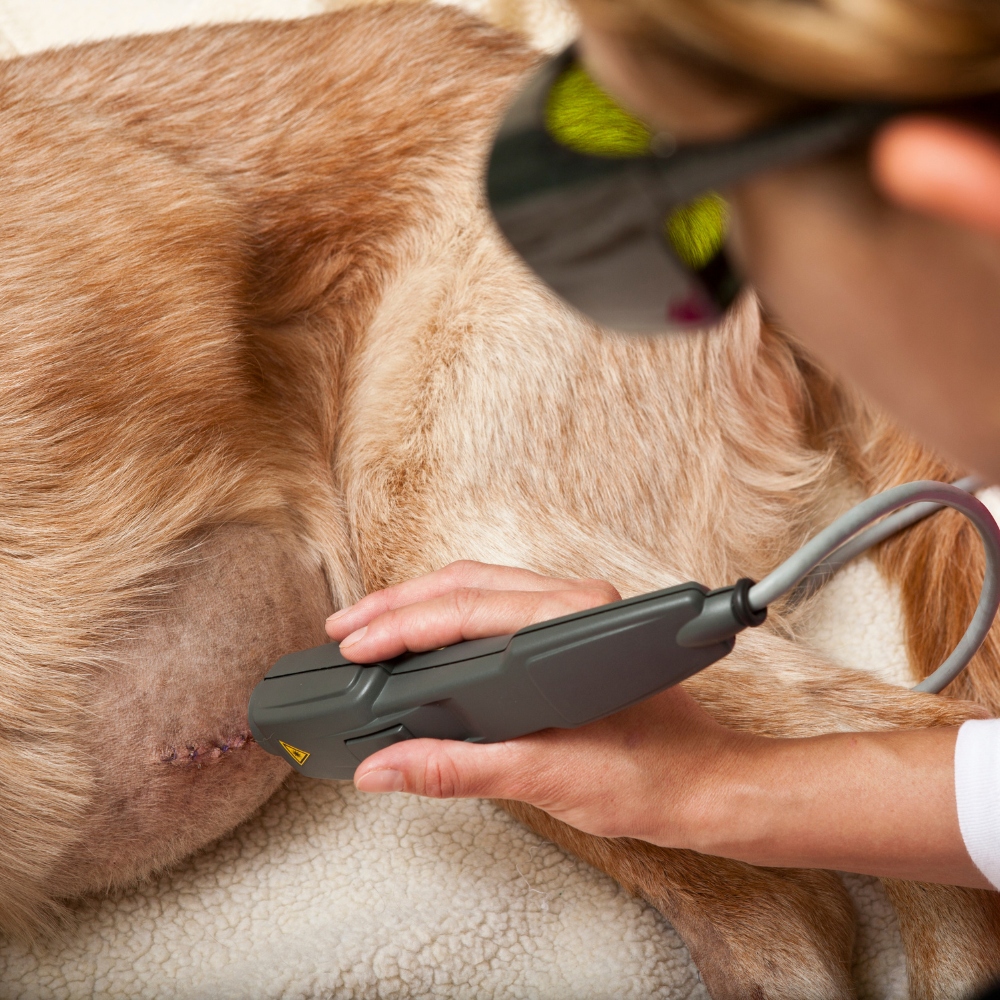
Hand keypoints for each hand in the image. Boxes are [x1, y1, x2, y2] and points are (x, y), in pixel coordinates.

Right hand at [325, 561, 744, 846]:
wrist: (707, 786)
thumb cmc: (652, 776)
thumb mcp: (545, 778)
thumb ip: (458, 769)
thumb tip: (385, 768)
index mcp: (574, 624)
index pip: (467, 611)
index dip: (401, 627)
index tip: (355, 647)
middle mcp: (575, 604)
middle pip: (466, 584)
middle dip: (396, 605)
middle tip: (344, 631)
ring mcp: (572, 613)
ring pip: (478, 588)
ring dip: (419, 605)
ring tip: (369, 629)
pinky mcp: (567, 632)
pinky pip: (495, 607)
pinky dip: (447, 619)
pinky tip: (422, 639)